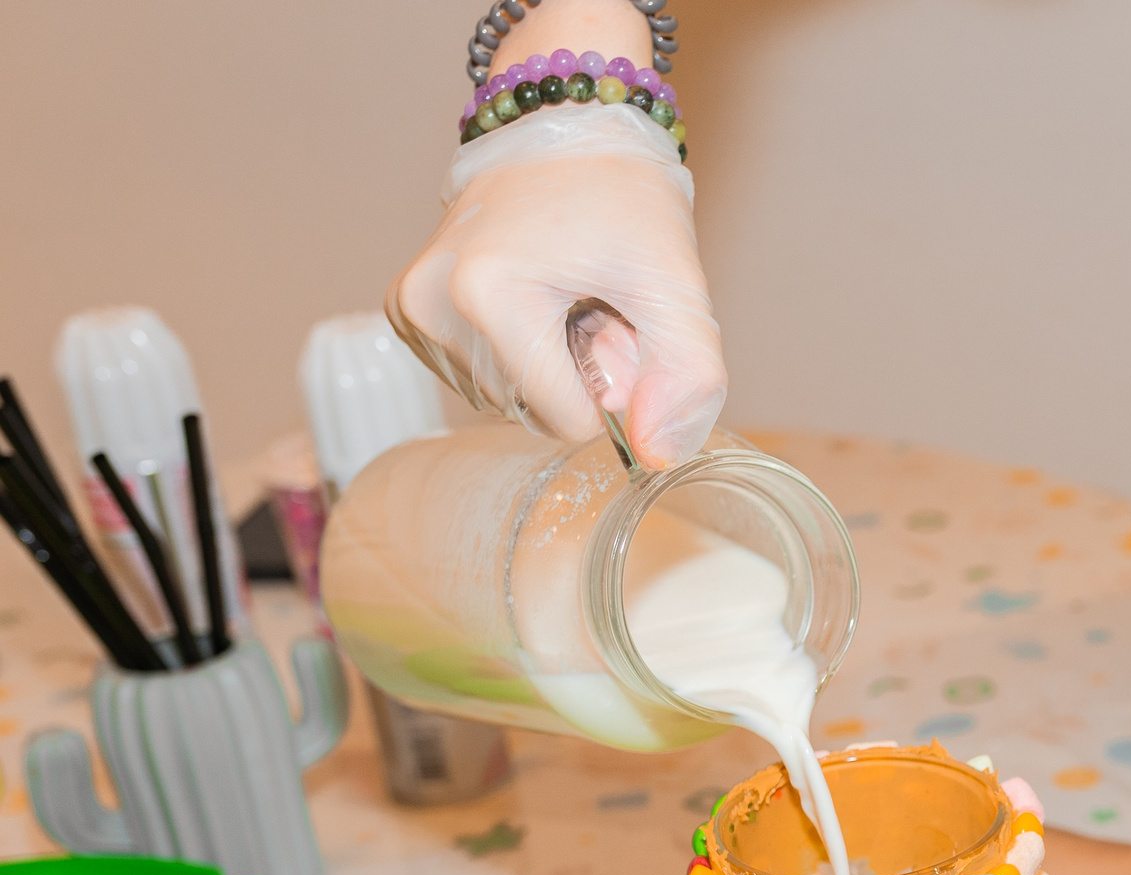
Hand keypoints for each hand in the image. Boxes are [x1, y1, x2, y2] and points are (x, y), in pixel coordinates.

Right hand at [389, 107, 726, 468]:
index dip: (611, 384)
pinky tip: (530, 294)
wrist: (564, 128)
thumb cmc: (622, 199)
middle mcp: (433, 303)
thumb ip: (688, 374)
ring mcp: (412, 309)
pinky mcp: (406, 311)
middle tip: (591, 300)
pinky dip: (515, 351)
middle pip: (533, 412)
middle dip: (576, 374)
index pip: (567, 419)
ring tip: (560, 291)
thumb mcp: (676, 283)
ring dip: (547, 364)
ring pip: (506, 400)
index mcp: (490, 294)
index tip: (614, 316)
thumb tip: (657, 453)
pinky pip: (479, 376)